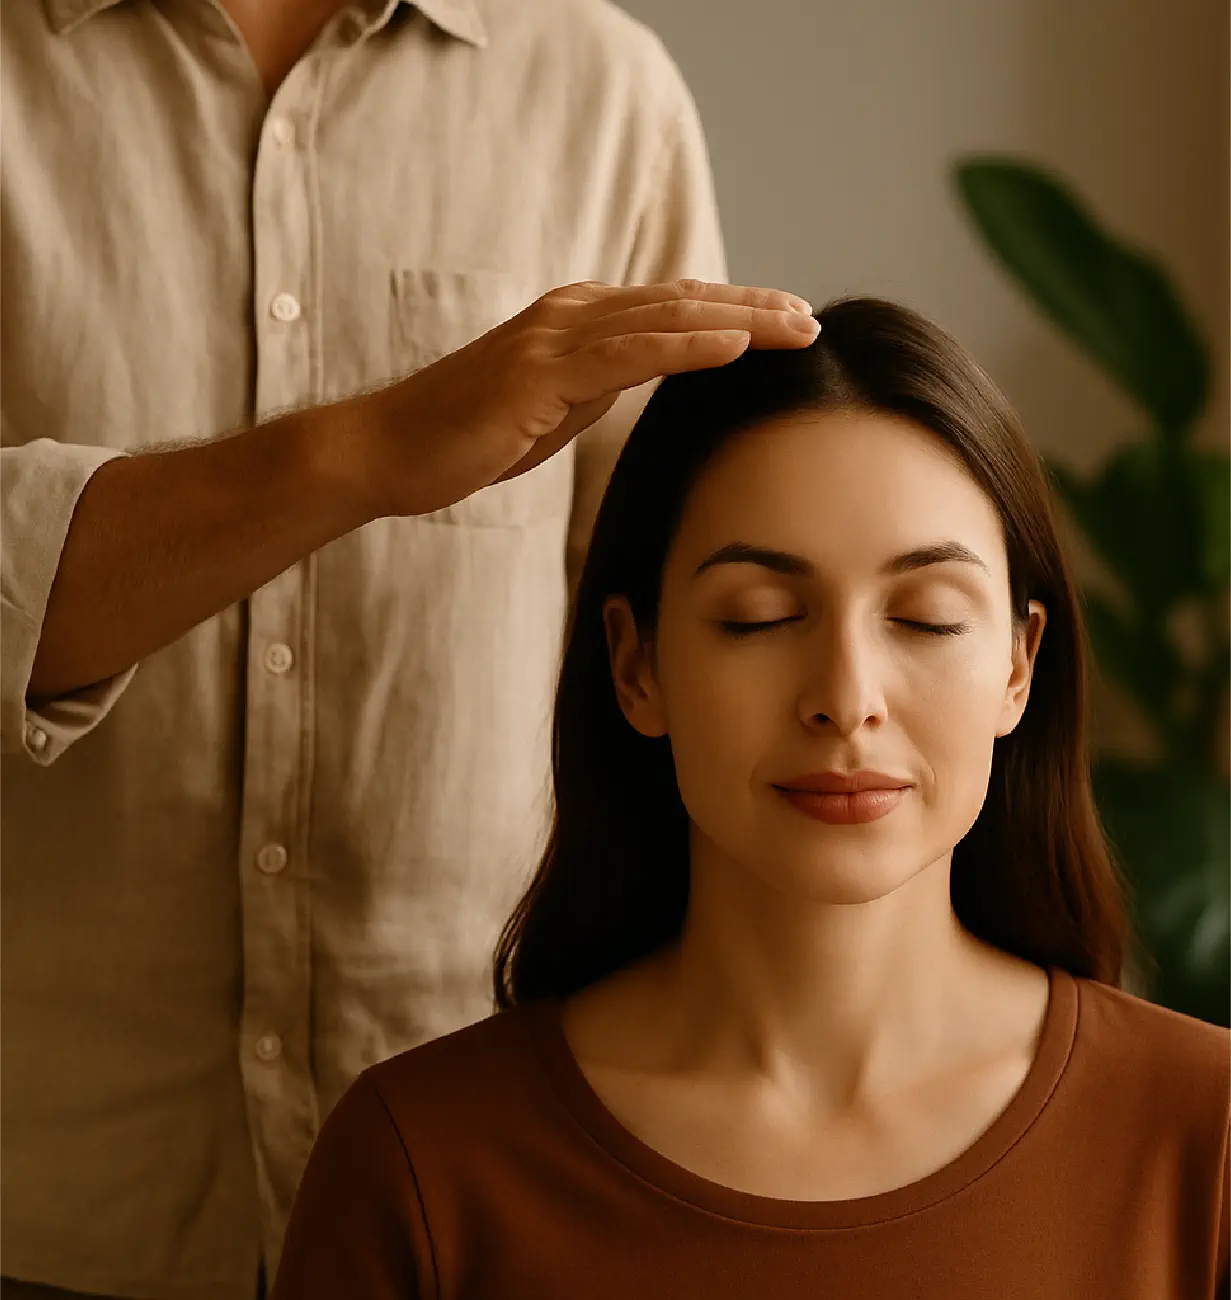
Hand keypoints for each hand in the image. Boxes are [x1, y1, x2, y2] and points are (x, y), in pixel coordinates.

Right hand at [355, 279, 818, 518]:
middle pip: (681, 302)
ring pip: (665, 319)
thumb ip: (596, 387)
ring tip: (796, 327)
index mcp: (575, 322)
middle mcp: (570, 315)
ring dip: (738, 321)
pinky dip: (686, 347)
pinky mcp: (539, 373)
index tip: (786, 324)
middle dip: (753, 309)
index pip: (670, 309)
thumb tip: (641, 378)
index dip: (733, 313)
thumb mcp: (548, 409)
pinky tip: (734, 346)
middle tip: (812, 318)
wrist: (388, 450)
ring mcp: (554, 339)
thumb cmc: (464, 437)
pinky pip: (627, 355)